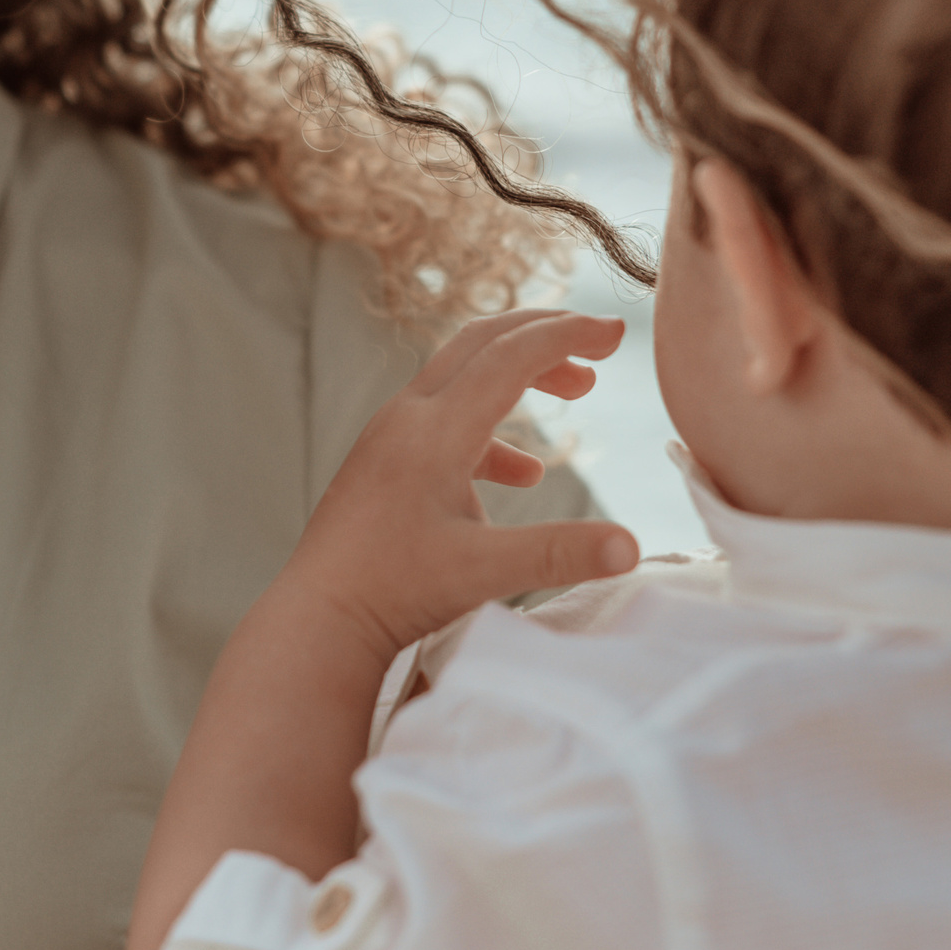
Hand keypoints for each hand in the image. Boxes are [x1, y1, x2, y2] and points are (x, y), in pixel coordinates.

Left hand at [278, 309, 640, 662]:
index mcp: (436, 429)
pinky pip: (445, 422)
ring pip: (462, 378)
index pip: (511, 356)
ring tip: (574, 389)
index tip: (616, 332)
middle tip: (599, 342)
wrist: (319, 617)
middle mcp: (409, 418)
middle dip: (544, 334)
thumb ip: (560, 554)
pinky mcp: (384, 464)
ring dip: (520, 376)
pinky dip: (492, 431)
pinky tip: (522, 474)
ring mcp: (391, 438)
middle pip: (483, 344)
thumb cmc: (393, 591)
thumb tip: (631, 547)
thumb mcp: (485, 572)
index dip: (568, 335)